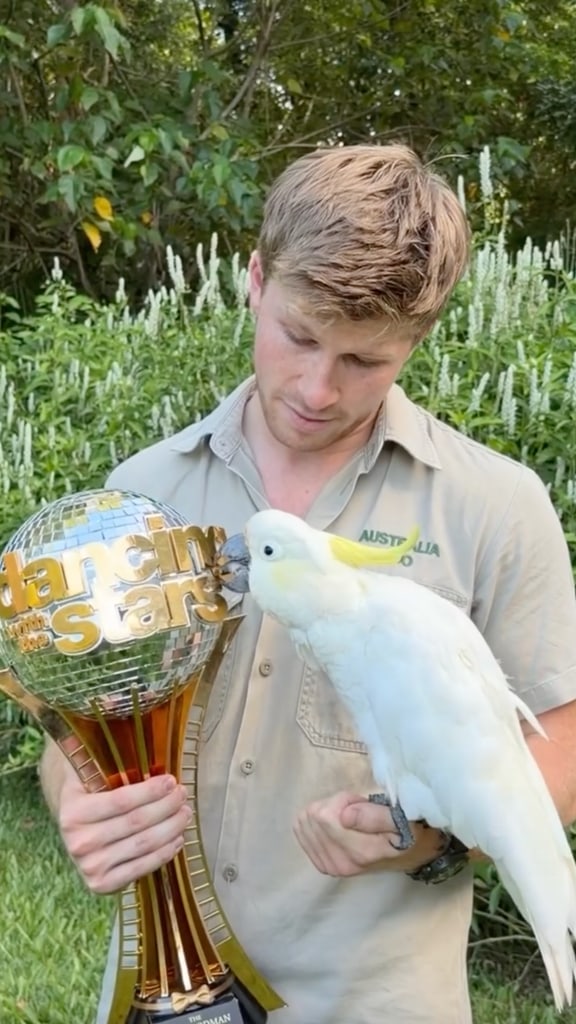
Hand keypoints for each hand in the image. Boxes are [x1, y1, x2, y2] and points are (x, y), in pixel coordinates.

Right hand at [58, 772, 191, 893]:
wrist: (73, 830)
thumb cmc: (89, 795)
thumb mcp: (88, 774)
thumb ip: (107, 760)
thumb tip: (138, 733)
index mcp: (73, 812)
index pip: (121, 801)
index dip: (151, 791)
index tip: (171, 781)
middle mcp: (79, 842)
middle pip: (137, 822)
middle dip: (167, 806)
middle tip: (182, 794)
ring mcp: (90, 867)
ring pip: (144, 844)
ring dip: (172, 827)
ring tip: (185, 813)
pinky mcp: (102, 885)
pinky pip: (142, 867)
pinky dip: (165, 853)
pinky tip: (177, 838)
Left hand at [294, 791, 445, 876]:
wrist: (409, 853)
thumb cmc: (405, 830)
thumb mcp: (399, 819)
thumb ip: (374, 816)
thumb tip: (343, 816)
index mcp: (358, 853)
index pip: (323, 816)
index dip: (341, 800)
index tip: (361, 803)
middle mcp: (339, 864)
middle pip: (312, 817)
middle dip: (332, 805)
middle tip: (356, 810)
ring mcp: (328, 867)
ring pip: (305, 822)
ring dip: (325, 812)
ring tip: (349, 817)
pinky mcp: (321, 864)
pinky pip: (301, 831)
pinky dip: (318, 822)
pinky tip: (337, 825)